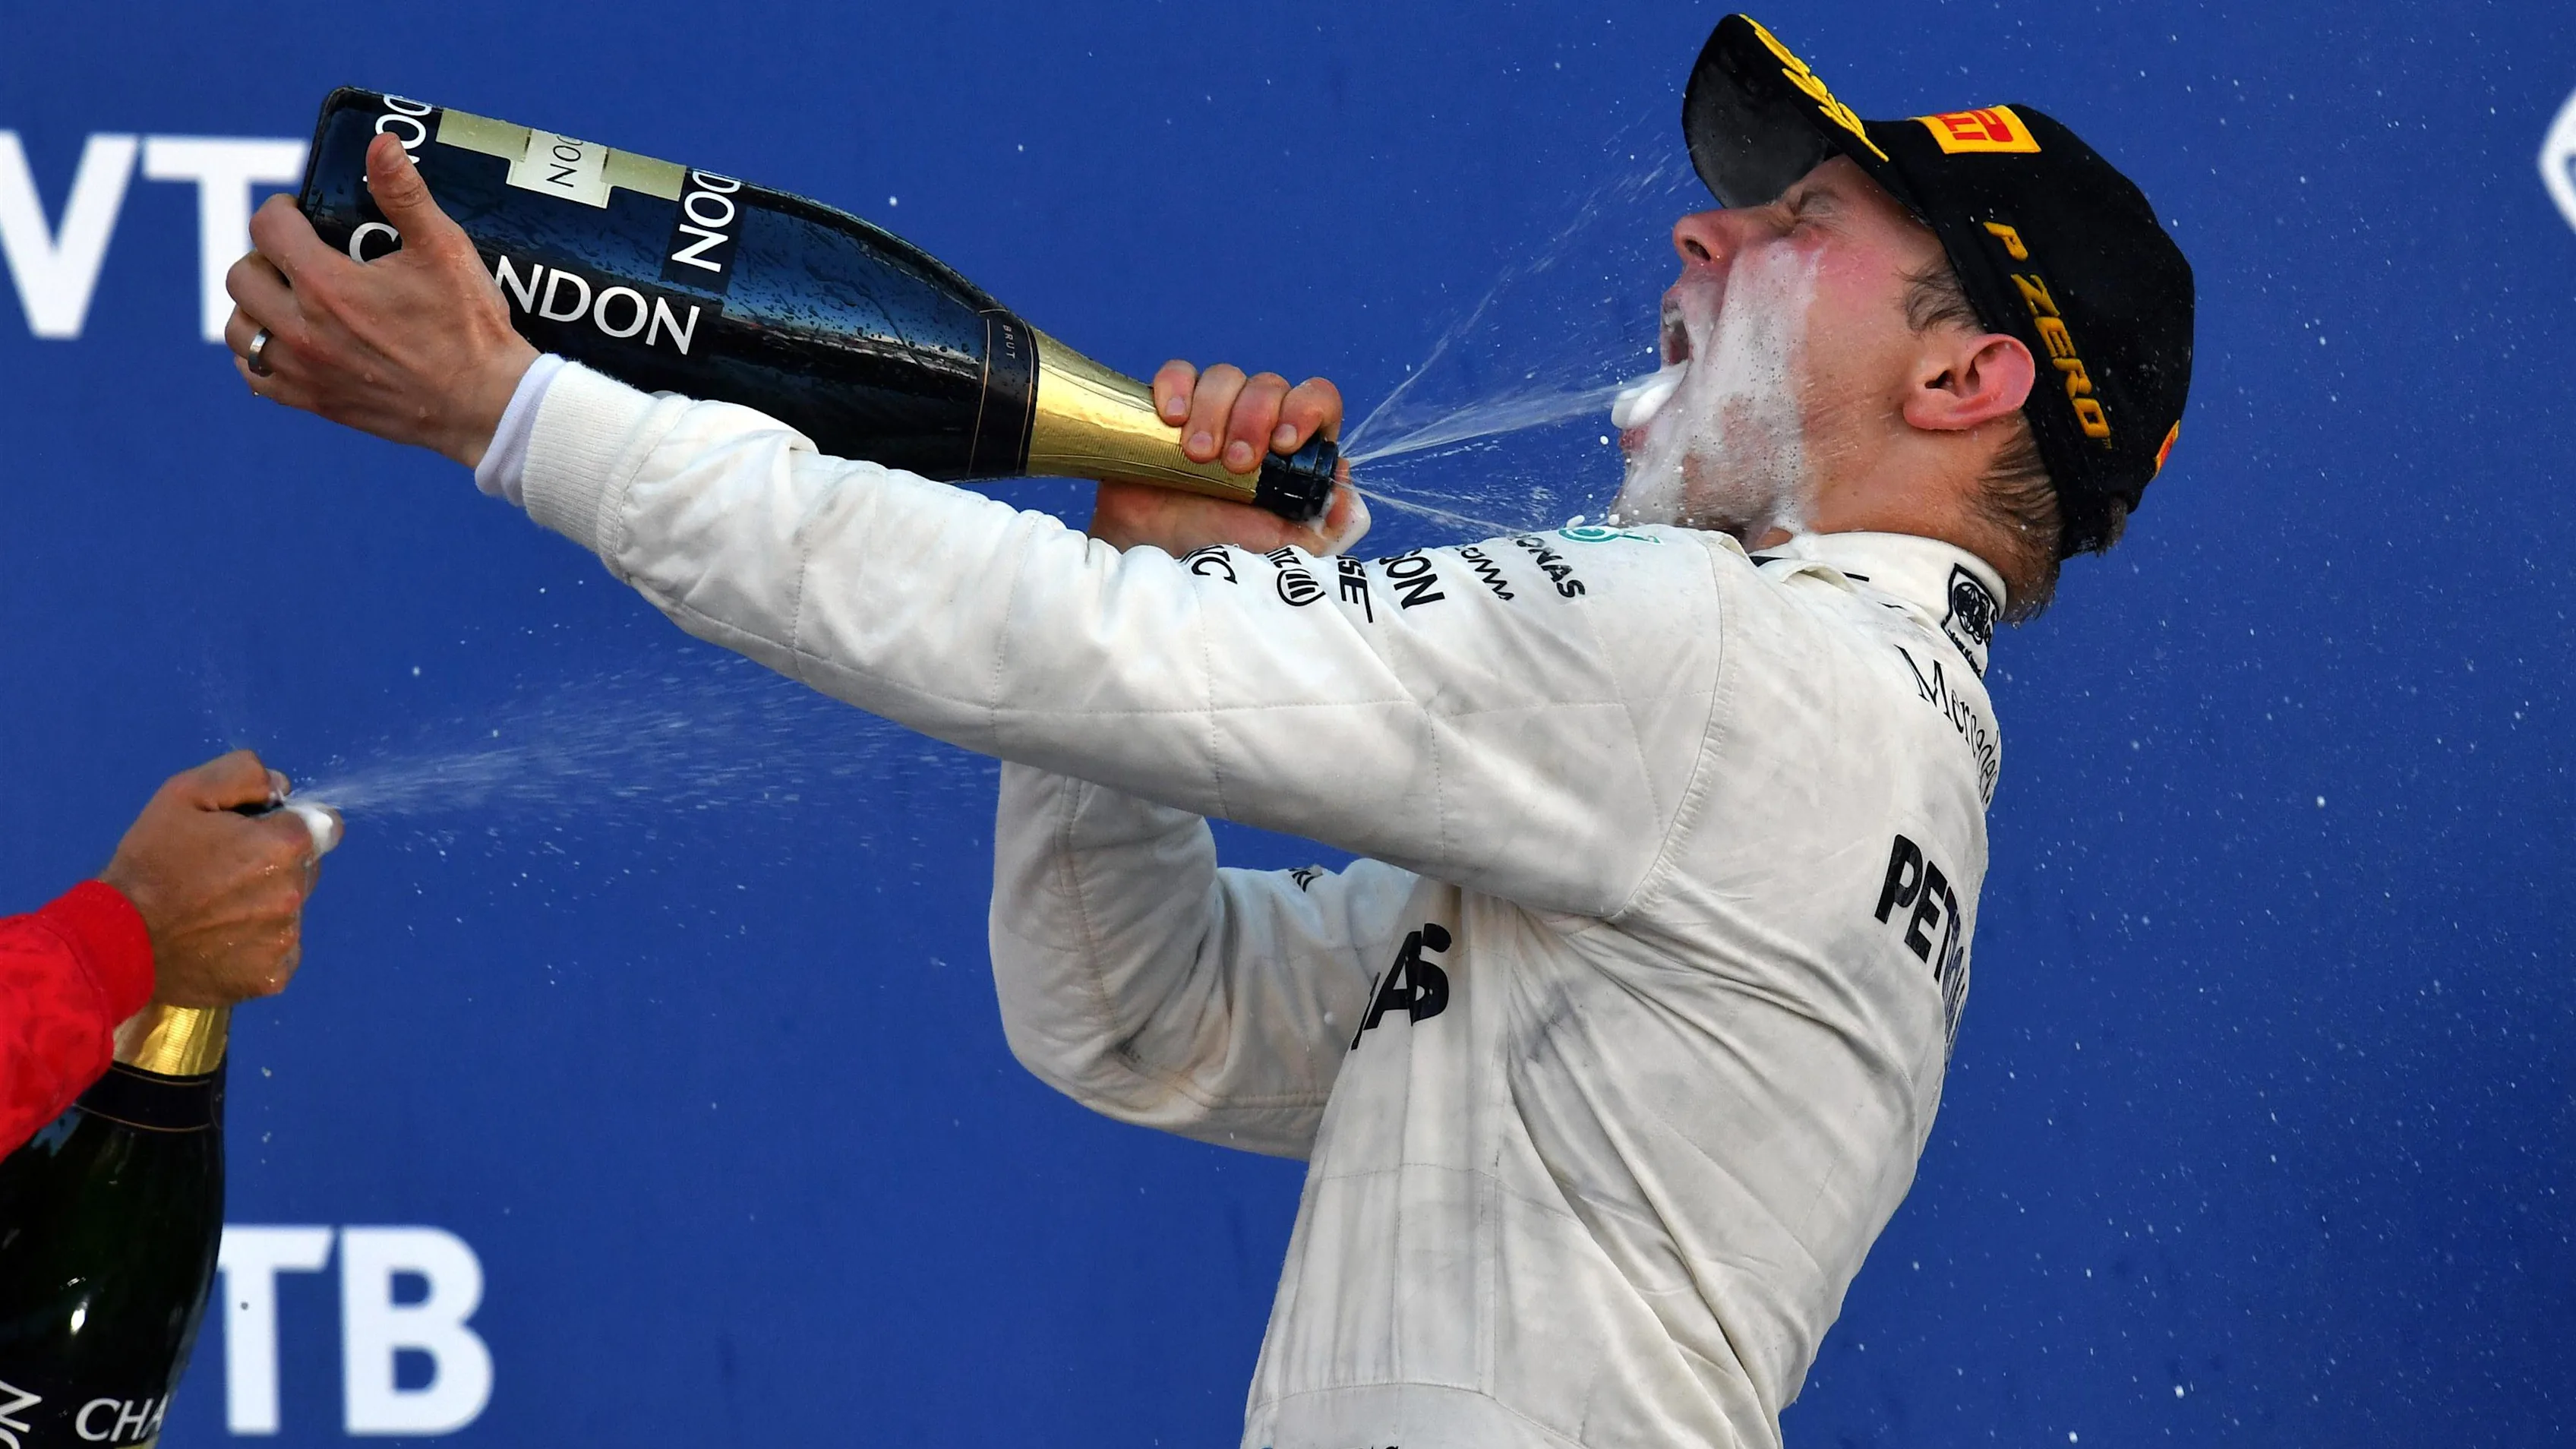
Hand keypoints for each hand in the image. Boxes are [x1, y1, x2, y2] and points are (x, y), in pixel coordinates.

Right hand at [99, 751, 333, 1008]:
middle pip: (307, 868)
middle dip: (277, 862)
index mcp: (283, 846)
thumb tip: (282, 787)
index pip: (323, 825)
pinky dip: (259, 944)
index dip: (292, 825)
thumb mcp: (184, 793)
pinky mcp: (272, 976)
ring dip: (267, 904)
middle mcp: (293, 893)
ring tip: (214, 908)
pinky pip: (281, 950)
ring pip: (292, 910)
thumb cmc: (148, 861)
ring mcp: (285, 939)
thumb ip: (243, 774)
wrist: (115, 940)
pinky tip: (220, 939)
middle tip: (223, 871)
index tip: (262, 834)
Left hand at [223, 132, 536, 466]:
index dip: (282, 210)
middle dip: (264, 257)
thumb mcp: (444, 250)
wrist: (487, 405)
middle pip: (240, 276)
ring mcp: (305, 370)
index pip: (266, 227)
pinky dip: (259, 356)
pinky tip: (289, 343)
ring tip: (289, 299)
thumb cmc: (471, 327)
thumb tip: (381, 144)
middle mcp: (303, 329)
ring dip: (255, 307)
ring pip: (239, 329)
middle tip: (299, 256)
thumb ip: (405, 194)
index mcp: (327, 285)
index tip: (303, 213)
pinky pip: (256, 376)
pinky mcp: (316, 402)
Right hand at [1087, 361, 1368, 555]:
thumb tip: (1345, 482)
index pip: (1318, 400)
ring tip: (1197, 455)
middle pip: (1269, 385)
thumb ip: (1324, 527)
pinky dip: (1178, 386)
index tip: (1284, 442)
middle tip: (1235, 464)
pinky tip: (1173, 418)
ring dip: (1214, 411)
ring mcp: (1214, 410)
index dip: (1307, 409)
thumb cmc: (1217, 550)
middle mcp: (1257, 423)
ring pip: (1226, 377)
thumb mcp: (1281, 550)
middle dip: (1254, 419)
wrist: (1153, 552)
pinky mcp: (1172, 406)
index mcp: (1293, 451)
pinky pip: (1180, 373)